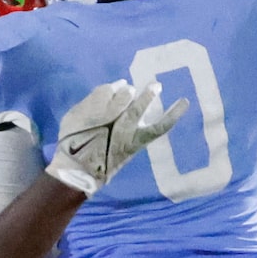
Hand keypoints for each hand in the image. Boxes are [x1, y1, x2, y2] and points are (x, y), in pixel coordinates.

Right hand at [49, 79, 189, 197]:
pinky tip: (184, 102)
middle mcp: (111, 117)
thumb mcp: (72, 118)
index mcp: (93, 110)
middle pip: (122, 97)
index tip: (116, 90)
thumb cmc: (71, 144)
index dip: (112, 91)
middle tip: (129, 91)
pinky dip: (172, 115)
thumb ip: (89, 103)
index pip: (107, 91)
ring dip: (146, 98)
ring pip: (137, 109)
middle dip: (126, 94)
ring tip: (155, 86)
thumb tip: (110, 90)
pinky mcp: (138, 140)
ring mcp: (126, 130)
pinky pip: (159, 127)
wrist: (80, 171)